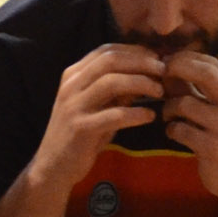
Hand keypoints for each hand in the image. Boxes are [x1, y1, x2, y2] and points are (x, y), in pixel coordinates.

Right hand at [29, 45, 162, 187]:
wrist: (54, 166)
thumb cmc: (81, 133)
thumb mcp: (98, 105)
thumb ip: (117, 89)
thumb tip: (148, 73)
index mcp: (74, 75)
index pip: (107, 50)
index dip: (135, 51)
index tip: (157, 58)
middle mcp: (71, 85)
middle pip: (110, 60)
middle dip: (141, 62)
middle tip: (164, 70)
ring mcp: (74, 106)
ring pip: (112, 82)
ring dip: (141, 83)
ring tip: (160, 91)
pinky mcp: (81, 128)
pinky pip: (114, 115)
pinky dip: (136, 113)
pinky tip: (150, 116)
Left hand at [162, 53, 217, 207]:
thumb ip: (197, 88)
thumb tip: (167, 65)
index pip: (212, 63)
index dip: (185, 58)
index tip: (165, 62)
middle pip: (206, 73)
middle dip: (177, 69)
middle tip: (159, 77)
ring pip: (185, 104)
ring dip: (168, 109)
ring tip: (169, 116)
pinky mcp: (214, 148)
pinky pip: (180, 129)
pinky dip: (171, 130)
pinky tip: (175, 134)